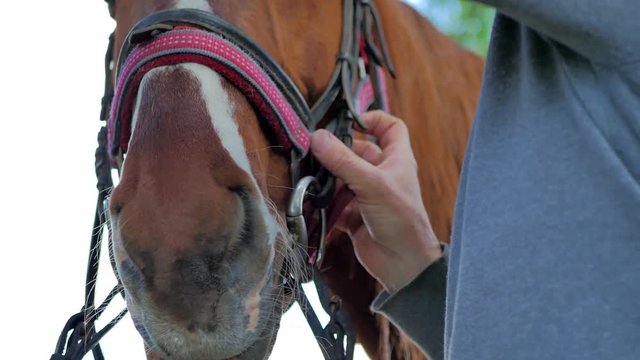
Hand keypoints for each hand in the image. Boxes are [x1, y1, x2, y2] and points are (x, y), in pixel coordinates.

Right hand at [311, 111, 442, 293]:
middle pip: (355, 153)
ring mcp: (366, 195)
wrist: (403, 264)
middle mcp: (381, 175)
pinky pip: (332, 204)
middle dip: (334, 154)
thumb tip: (317, 137)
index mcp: (396, 160)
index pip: (390, 128)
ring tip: (308, 180)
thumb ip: (343, 161)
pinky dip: (322, 204)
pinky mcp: (353, 215)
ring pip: (340, 179)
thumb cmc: (402, 220)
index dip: (373, 119)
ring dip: (325, 180)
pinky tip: (310, 205)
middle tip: (312, 152)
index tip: (350, 120)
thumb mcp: (372, 184)